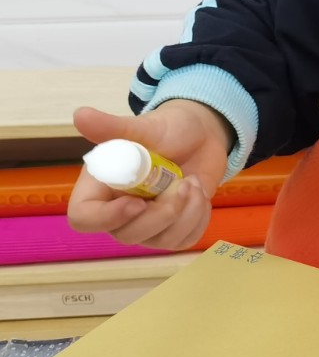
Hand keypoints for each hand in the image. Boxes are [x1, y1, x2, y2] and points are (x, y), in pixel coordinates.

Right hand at [67, 102, 230, 250]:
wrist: (201, 137)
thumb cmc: (167, 130)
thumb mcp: (144, 127)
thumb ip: (112, 127)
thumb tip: (79, 114)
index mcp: (101, 187)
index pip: (84, 218)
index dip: (107, 218)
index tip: (138, 201)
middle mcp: (118, 212)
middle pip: (127, 235)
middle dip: (163, 212)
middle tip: (183, 182)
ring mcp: (147, 225)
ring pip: (161, 242)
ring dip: (187, 212)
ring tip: (193, 182)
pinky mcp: (173, 230)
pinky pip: (184, 241)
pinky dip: (199, 218)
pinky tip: (200, 194)